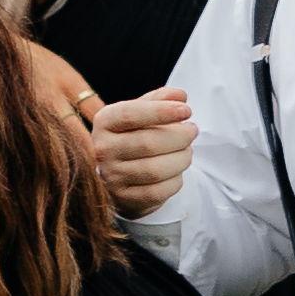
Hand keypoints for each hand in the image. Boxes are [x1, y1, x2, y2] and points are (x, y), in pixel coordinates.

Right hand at [88, 86, 196, 216]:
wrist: (118, 174)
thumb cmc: (134, 135)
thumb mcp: (141, 112)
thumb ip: (159, 99)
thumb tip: (180, 96)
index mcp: (104, 122)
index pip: (130, 114)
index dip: (161, 111)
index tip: (186, 111)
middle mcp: (102, 150)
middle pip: (148, 143)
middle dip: (180, 136)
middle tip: (192, 131)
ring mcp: (111, 177)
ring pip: (156, 169)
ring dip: (181, 159)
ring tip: (186, 151)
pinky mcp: (125, 199)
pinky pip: (159, 191)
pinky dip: (175, 181)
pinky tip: (176, 172)